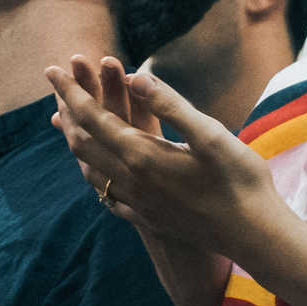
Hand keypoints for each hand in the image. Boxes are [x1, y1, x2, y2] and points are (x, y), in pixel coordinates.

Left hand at [46, 56, 290, 262]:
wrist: (254, 236)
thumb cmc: (240, 180)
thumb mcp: (210, 134)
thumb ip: (170, 105)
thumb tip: (133, 76)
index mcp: (143, 157)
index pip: (93, 119)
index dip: (71, 92)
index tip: (52, 69)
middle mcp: (132, 182)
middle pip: (83, 143)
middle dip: (67, 111)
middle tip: (56, 86)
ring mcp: (138, 204)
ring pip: (91, 170)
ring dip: (76, 141)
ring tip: (66, 123)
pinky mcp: (148, 218)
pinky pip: (107, 193)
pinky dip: (93, 172)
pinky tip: (97, 171)